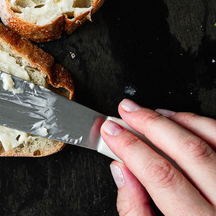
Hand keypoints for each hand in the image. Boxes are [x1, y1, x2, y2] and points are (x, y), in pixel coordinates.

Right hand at [100, 99, 215, 215]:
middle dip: (152, 125)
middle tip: (127, 111)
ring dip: (180, 122)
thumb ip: (135, 211)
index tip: (111, 132)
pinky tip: (185, 124)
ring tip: (153, 115)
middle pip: (191, 152)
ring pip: (215, 141)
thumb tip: (122, 171)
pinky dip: (206, 128)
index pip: (162, 175)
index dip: (131, 148)